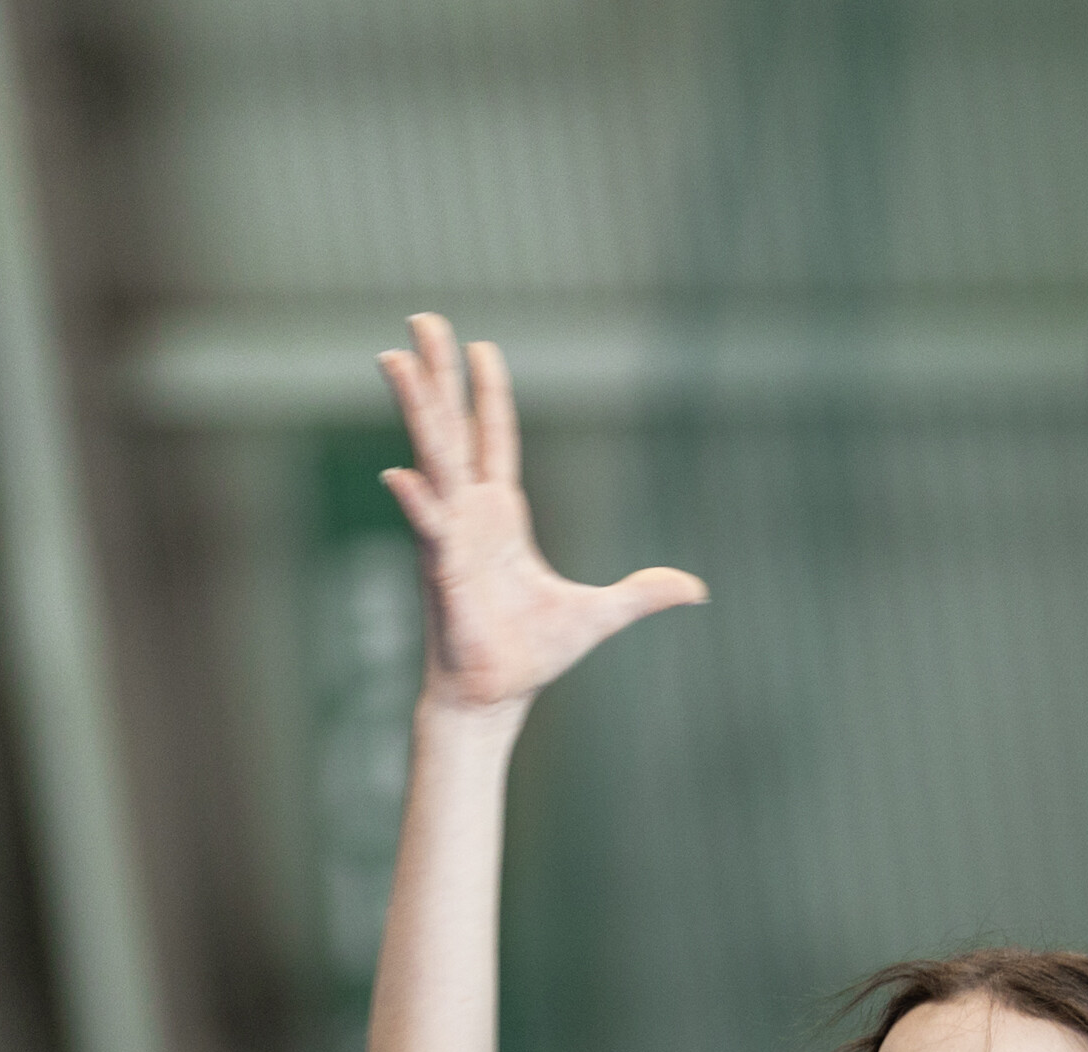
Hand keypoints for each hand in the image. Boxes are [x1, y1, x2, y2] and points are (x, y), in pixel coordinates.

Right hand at [375, 314, 702, 713]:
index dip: (488, 393)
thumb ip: (642, 593)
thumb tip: (695, 589)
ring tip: (392, 358)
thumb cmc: (532, 654)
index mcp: (499, 514)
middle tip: (420, 320)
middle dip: (437, 375)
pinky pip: (429, 530)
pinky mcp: (442, 573)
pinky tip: (400, 475)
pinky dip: (418, 505)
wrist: (496, 696)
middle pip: (451, 429)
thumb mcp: (600, 614)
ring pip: (430, 459)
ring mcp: (449, 537)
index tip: (480, 345)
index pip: (493, 439)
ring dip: (414, 410)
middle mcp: (468, 514)